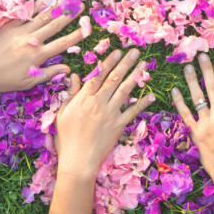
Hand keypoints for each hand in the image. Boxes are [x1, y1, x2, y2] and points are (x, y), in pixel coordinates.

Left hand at [0, 2, 86, 92]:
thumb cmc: (3, 80)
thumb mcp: (27, 82)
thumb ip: (48, 74)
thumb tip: (67, 69)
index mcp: (38, 55)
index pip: (62, 44)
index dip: (76, 36)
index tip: (87, 29)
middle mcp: (32, 40)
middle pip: (54, 25)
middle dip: (69, 16)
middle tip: (80, 6)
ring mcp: (20, 32)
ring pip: (41, 17)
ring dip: (55, 8)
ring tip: (65, 0)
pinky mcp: (9, 27)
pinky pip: (25, 15)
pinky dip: (35, 7)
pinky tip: (42, 1)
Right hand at [54, 48, 154, 175]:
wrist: (78, 162)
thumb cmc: (66, 138)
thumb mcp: (62, 113)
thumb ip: (70, 94)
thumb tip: (74, 75)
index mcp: (84, 99)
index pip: (98, 75)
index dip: (108, 62)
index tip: (117, 51)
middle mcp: (99, 103)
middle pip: (114, 79)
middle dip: (125, 63)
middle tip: (135, 50)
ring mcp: (110, 114)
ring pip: (125, 91)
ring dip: (135, 76)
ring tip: (144, 65)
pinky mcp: (119, 126)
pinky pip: (133, 112)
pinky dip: (142, 103)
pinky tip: (151, 95)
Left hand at [171, 54, 213, 199]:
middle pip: (212, 87)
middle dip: (207, 69)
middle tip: (201, 55)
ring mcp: (207, 124)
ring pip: (197, 98)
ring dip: (192, 81)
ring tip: (187, 67)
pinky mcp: (196, 133)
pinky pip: (186, 115)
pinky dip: (180, 102)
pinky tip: (174, 91)